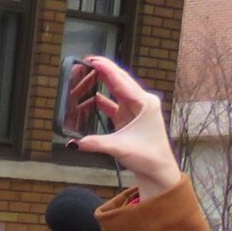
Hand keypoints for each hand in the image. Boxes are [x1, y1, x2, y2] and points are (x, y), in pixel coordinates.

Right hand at [67, 57, 182, 195]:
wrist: (158, 171)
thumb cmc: (148, 157)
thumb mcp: (120, 148)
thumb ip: (95, 143)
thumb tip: (73, 143)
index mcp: (145, 103)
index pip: (122, 82)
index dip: (106, 69)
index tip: (93, 59)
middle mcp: (141, 102)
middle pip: (119, 81)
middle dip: (103, 70)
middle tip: (86, 61)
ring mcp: (134, 109)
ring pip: (115, 91)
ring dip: (100, 84)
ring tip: (85, 75)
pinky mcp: (128, 118)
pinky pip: (111, 104)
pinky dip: (99, 100)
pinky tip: (88, 98)